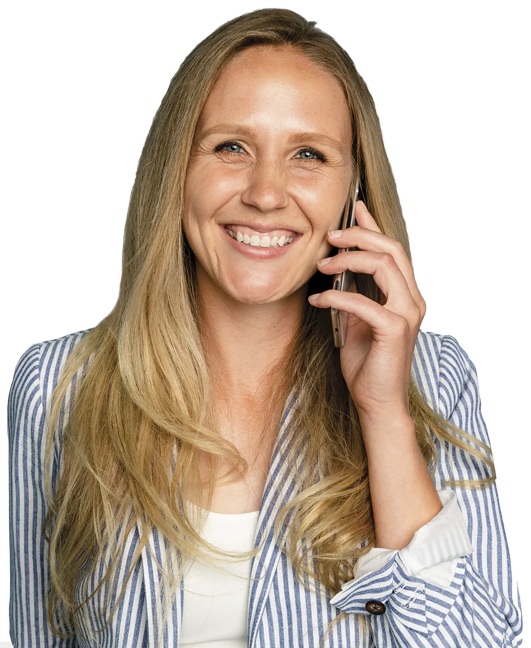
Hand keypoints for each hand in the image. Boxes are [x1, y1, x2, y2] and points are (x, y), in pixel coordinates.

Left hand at [308, 201, 426, 422]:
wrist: (376, 402)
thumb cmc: (367, 363)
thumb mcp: (356, 320)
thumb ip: (353, 294)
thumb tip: (337, 270)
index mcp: (404, 295)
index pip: (392, 250)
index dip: (373, 227)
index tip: (355, 208)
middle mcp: (412, 300)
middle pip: (391, 250)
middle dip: (359, 236)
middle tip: (330, 235)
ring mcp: (407, 314)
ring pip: (384, 266)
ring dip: (348, 260)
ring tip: (322, 265)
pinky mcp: (395, 330)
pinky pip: (364, 301)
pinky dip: (337, 296)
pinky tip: (318, 299)